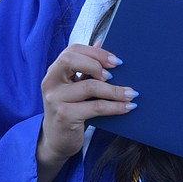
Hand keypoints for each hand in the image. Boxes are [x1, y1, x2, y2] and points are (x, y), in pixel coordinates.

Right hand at [37, 43, 132, 167]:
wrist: (57, 141)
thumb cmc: (70, 110)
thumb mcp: (75, 87)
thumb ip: (85, 67)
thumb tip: (101, 41)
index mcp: (54, 72)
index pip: (71, 51)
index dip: (95, 52)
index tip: (116, 61)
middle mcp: (51, 83)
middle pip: (71, 60)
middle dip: (98, 63)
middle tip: (117, 73)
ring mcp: (55, 100)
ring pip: (90, 86)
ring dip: (115, 90)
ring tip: (131, 94)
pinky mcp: (65, 116)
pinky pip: (96, 107)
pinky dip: (115, 106)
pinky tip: (127, 107)